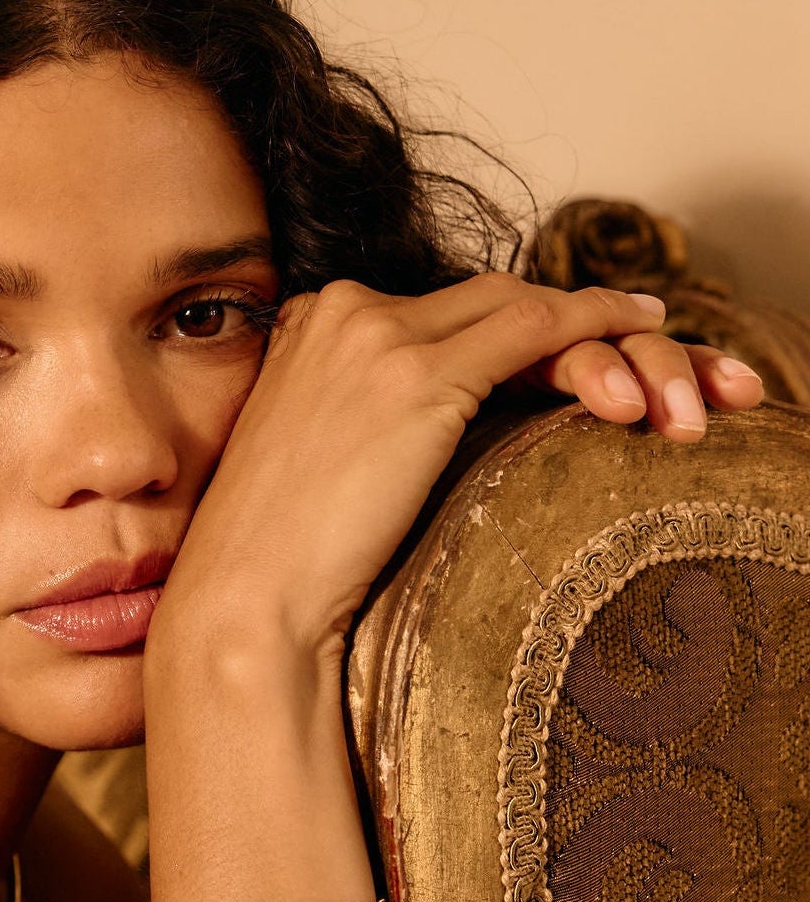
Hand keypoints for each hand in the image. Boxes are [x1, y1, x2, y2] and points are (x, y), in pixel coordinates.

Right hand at [157, 273, 763, 660]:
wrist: (242, 604)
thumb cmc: (274, 565)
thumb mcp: (317, 466)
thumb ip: (364, 423)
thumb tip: (428, 438)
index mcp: (303, 326)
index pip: (433, 307)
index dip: (511, 327)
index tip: (562, 351)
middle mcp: (335, 311)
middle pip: (482, 296)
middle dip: (567, 319)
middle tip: (638, 344)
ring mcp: (375, 336)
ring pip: (520, 304)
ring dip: (599, 329)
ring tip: (658, 355)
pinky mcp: (417, 374)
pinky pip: (538, 328)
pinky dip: (601, 327)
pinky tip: (645, 341)